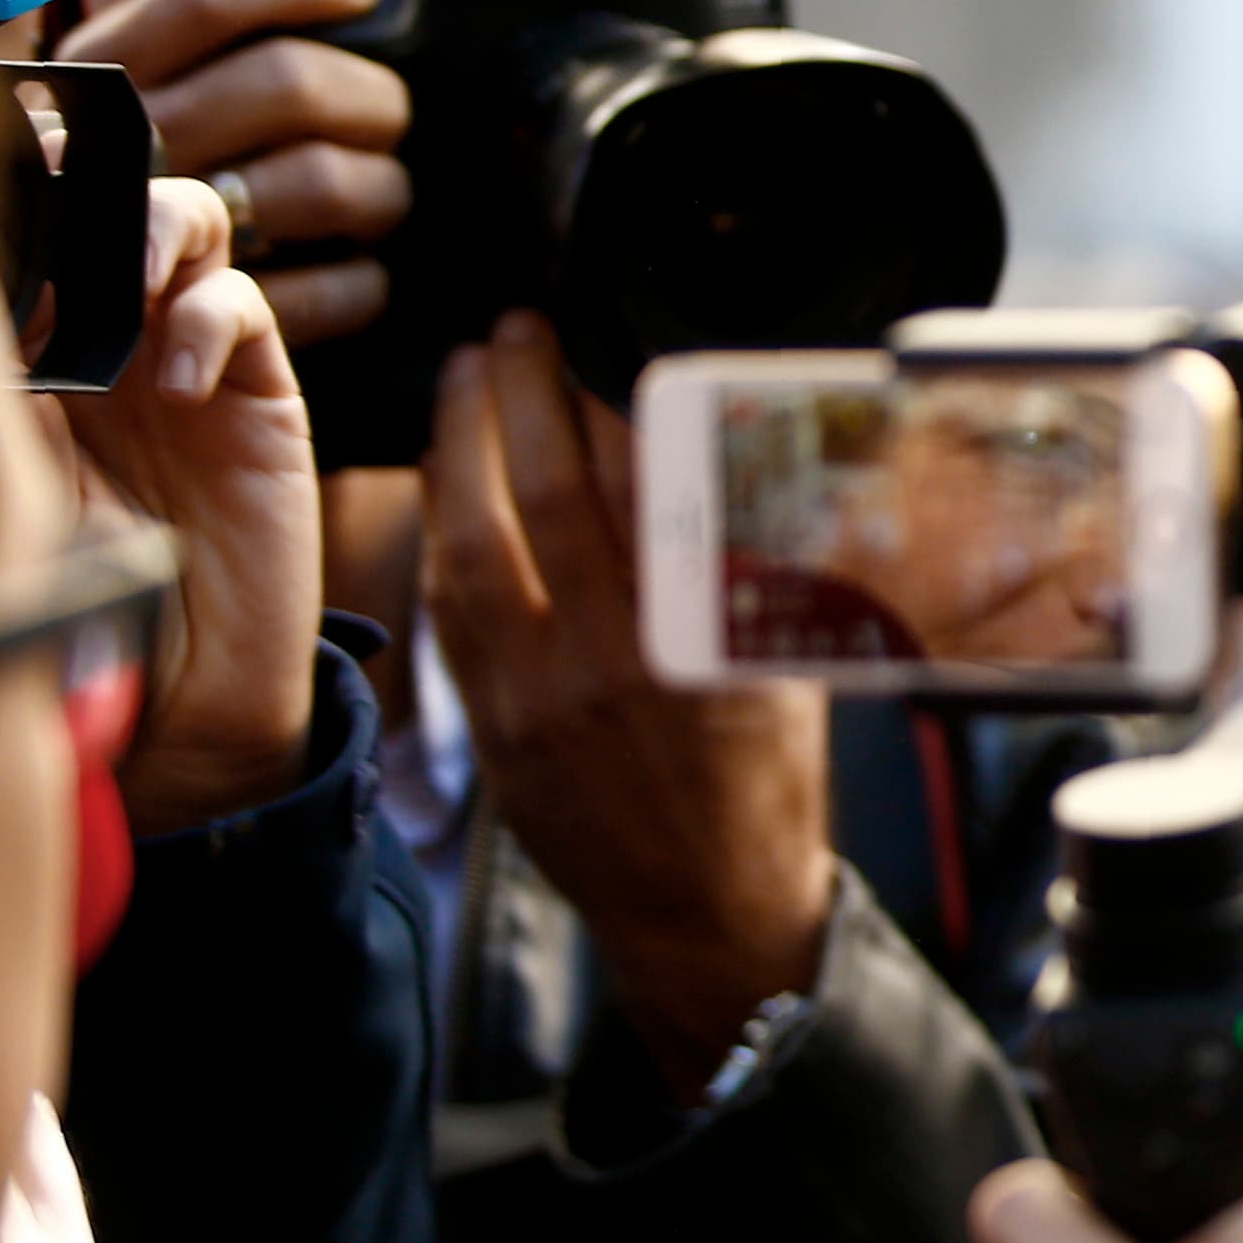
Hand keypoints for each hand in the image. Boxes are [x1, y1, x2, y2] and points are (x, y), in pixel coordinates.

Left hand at [56, 178, 318, 835]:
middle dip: (87, 185)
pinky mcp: (259, 389)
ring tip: (131, 267)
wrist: (174, 691)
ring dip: (154, 225)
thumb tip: (9, 280)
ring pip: (180, 227)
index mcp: (26, 355)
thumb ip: (13, 372)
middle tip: (61, 199)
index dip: (30, 184)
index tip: (13, 156)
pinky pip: (240, 306)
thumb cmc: (71, 602)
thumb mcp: (15, 476)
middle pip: (102, 206)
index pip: (30, 236)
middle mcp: (98, 338)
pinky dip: (211, 318)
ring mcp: (180, 358)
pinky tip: (180, 375)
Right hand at [59, 0, 408, 347]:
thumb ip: (229, 29)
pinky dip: (365, 278)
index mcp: (114, 76)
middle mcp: (131, 150)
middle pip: (289, 83)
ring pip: (323, 181)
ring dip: (381, 188)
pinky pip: (338, 289)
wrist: (126, 316)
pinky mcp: (219, 323)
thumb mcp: (164, 84)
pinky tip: (357, 265)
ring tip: (377, 192)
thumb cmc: (179, 169)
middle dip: (371, 98)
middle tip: (386, 118)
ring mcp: (169, 237)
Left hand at [425, 312, 834, 1096]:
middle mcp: (618, 659)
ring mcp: (542, 697)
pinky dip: (448, 531)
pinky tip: (448, 481)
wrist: (710, 913)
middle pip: (551, 496)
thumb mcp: (794, 666)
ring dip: (464, 449)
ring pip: (479, 544)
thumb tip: (724, 453)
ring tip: (469, 377)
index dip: (619, 400)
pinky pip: (454, 610)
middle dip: (526, 397)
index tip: (607, 340)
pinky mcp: (496, 726)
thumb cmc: (769, 785)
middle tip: (518, 329)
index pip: (654, 486)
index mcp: (712, 638)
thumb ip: (757, 567)